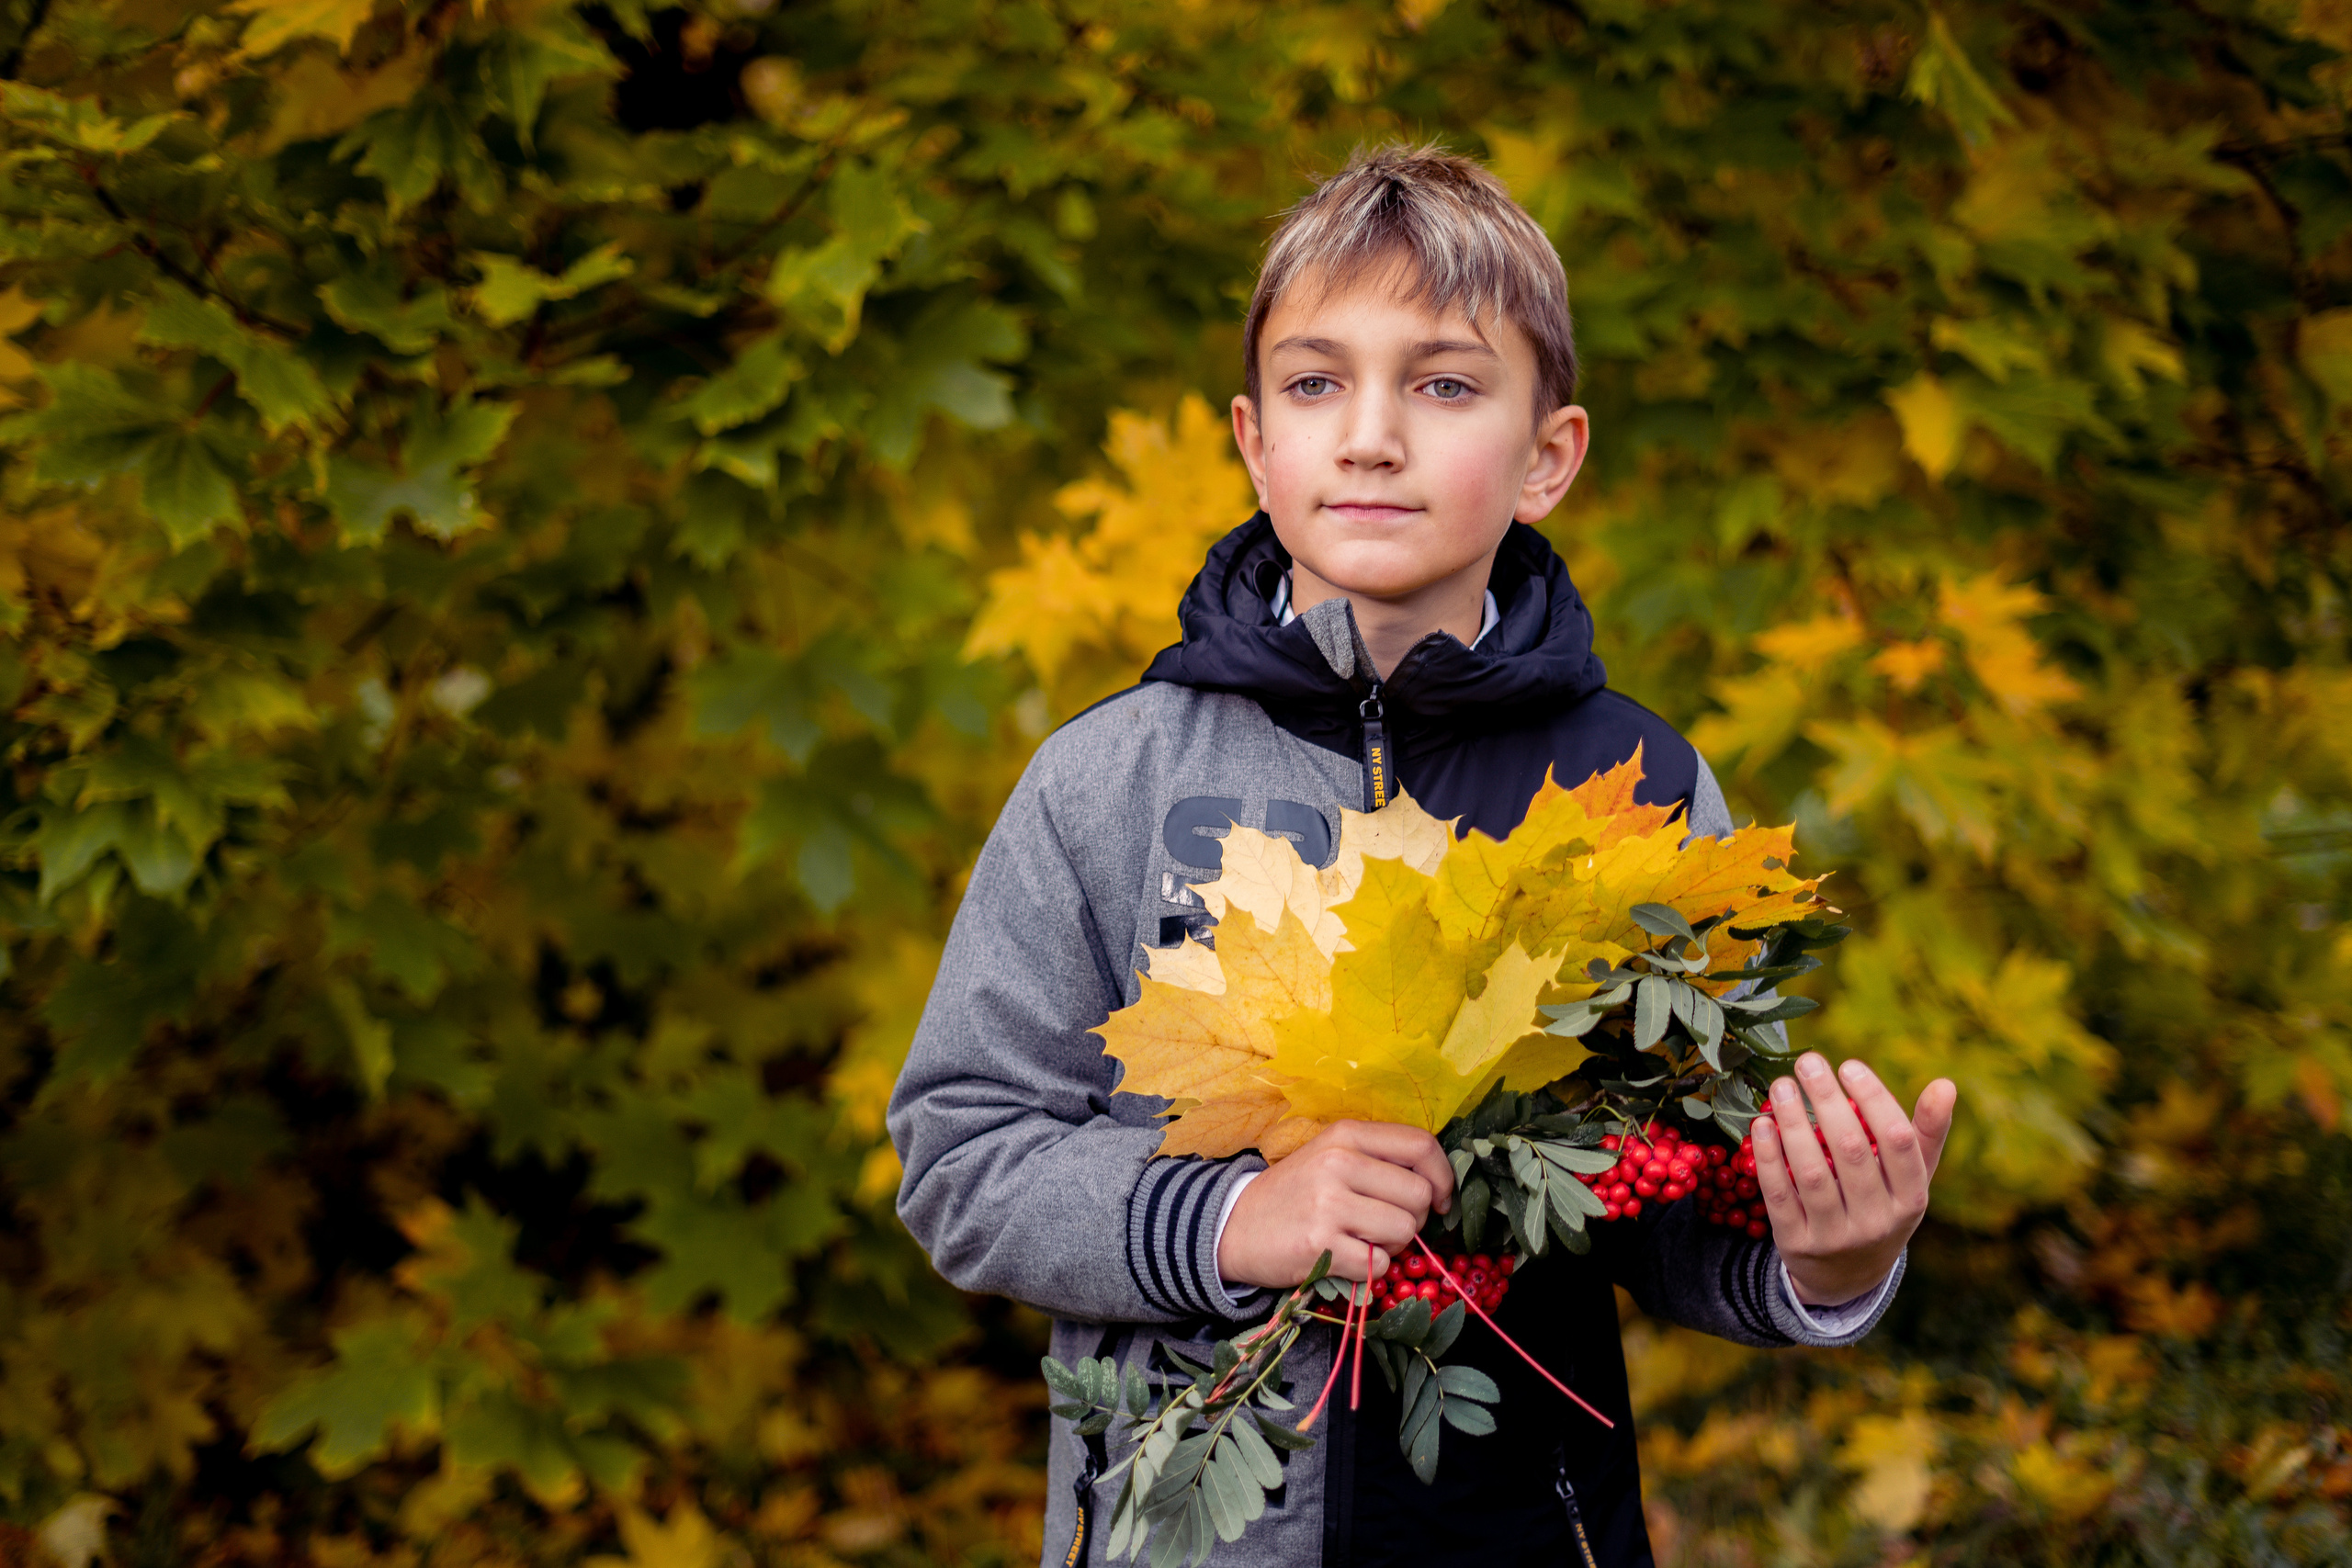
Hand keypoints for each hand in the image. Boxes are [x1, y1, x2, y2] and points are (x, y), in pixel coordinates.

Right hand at [1215, 1120, 1454, 1289]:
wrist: (1234, 1226)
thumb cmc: (1295, 1193)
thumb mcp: (1331, 1157)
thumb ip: (1379, 1161)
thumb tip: (1437, 1187)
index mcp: (1346, 1134)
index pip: (1421, 1145)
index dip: (1443, 1177)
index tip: (1440, 1200)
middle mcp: (1339, 1162)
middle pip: (1419, 1196)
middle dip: (1414, 1220)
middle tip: (1386, 1227)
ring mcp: (1329, 1202)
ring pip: (1404, 1231)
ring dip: (1391, 1246)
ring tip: (1361, 1242)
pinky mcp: (1321, 1243)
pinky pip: (1379, 1264)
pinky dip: (1371, 1270)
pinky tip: (1346, 1260)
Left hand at [1753, 1054, 1957, 1305]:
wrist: (1847, 1278)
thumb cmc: (1884, 1207)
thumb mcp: (1911, 1179)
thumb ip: (1927, 1132)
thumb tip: (1946, 1084)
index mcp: (1911, 1200)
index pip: (1898, 1141)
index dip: (1875, 1099)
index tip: (1850, 1065)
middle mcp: (1876, 1221)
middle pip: (1851, 1151)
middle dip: (1827, 1100)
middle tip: (1808, 1061)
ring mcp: (1835, 1236)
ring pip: (1811, 1172)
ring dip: (1793, 1123)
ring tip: (1782, 1086)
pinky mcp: (1797, 1242)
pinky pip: (1779, 1194)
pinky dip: (1768, 1157)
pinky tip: (1762, 1123)